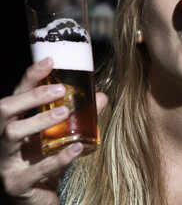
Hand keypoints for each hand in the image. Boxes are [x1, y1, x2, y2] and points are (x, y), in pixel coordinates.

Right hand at [0, 57, 107, 203]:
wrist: (36, 200)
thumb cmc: (44, 162)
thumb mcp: (62, 137)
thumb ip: (80, 117)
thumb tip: (101, 96)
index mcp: (14, 124)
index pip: (17, 94)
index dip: (31, 76)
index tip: (50, 61)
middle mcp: (3, 140)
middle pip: (4, 110)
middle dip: (31, 97)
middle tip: (60, 91)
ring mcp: (6, 162)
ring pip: (10, 135)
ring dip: (38, 121)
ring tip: (65, 112)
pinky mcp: (16, 184)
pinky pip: (33, 171)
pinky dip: (56, 159)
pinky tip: (75, 148)